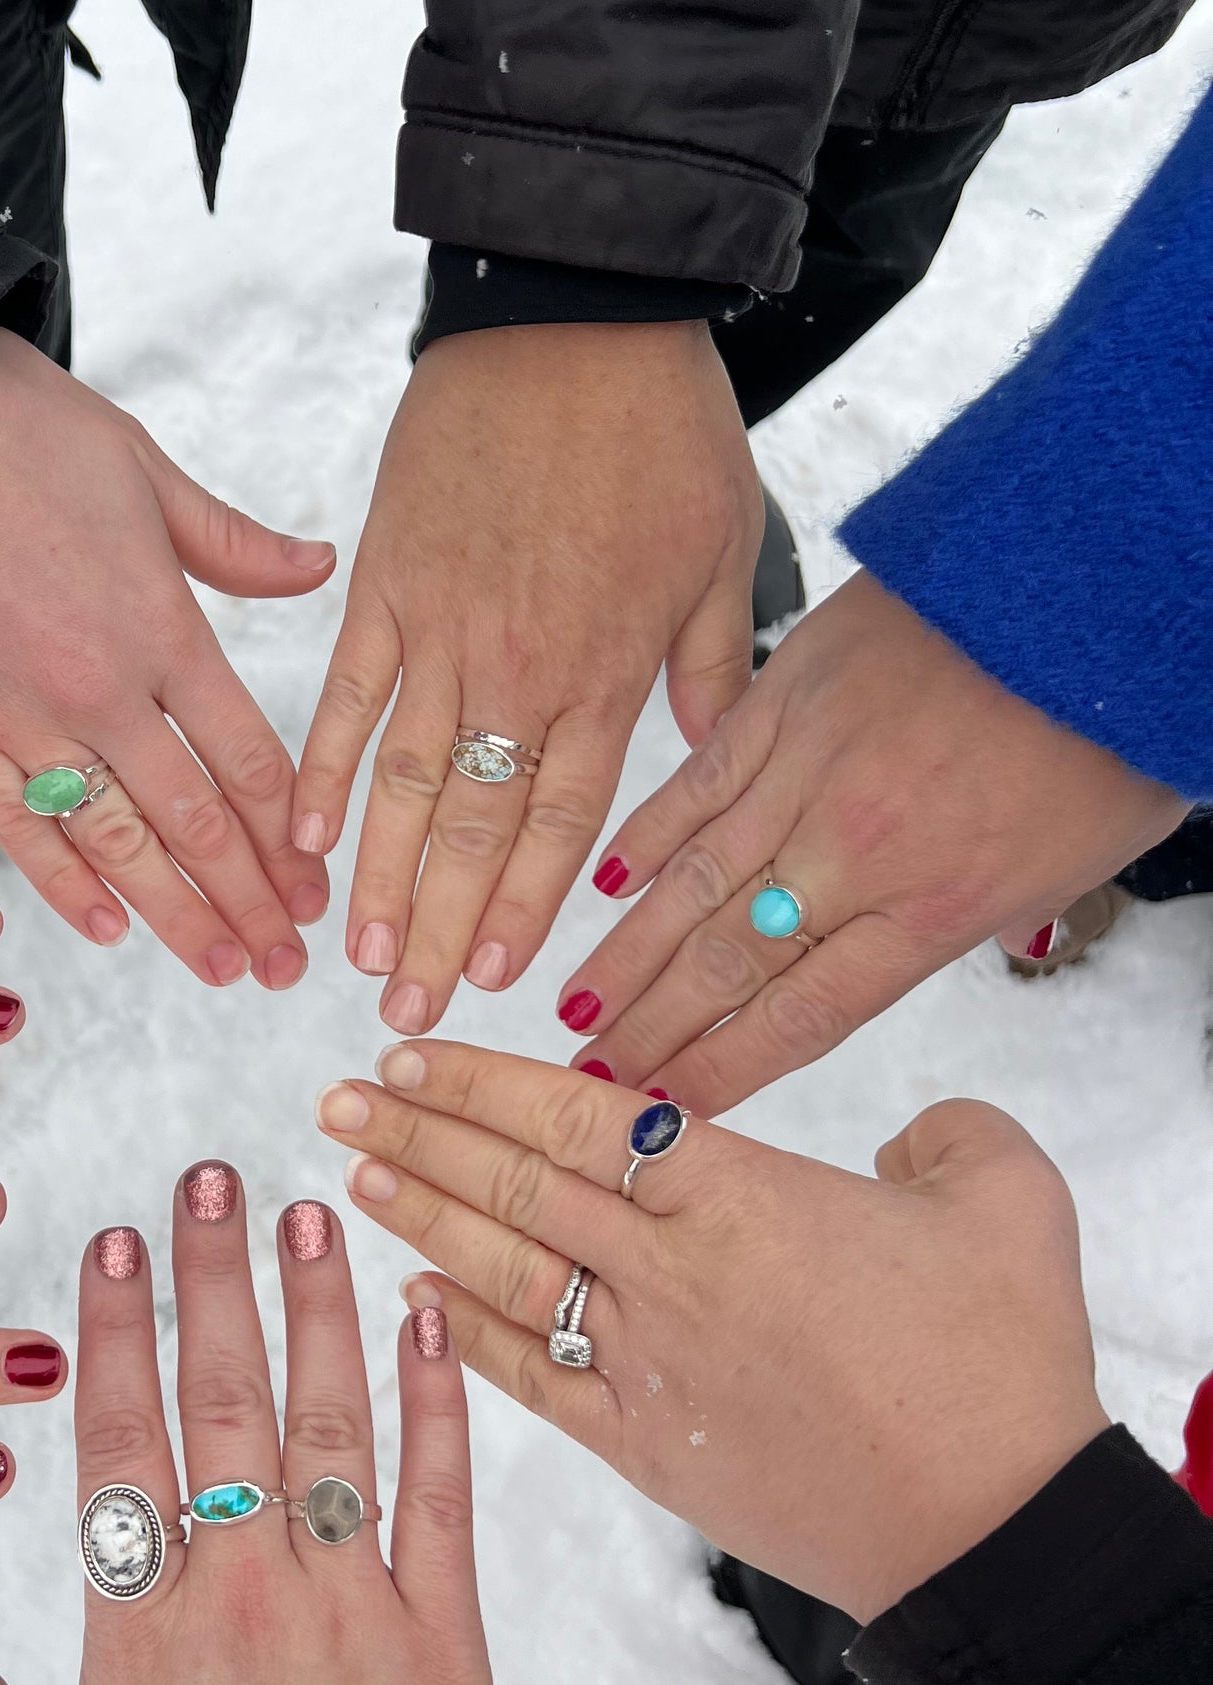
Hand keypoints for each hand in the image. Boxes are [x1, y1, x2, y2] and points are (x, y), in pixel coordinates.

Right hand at [0, 327, 334, 990]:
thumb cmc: (12, 425)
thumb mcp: (144, 468)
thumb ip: (232, 543)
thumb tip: (319, 568)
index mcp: (160, 625)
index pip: (248, 760)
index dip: (289, 838)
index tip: (316, 890)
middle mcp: (98, 689)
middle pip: (194, 821)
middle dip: (248, 901)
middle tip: (287, 965)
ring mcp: (17, 715)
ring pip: (114, 842)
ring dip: (174, 914)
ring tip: (222, 968)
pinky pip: (15, 823)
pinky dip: (63, 881)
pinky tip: (109, 926)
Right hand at [293, 324, 760, 1034]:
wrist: (572, 312)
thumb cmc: (659, 422)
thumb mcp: (723, 548)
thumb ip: (706, 662)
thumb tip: (710, 747)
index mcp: (604, 671)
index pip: (563, 824)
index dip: (529, 911)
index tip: (501, 984)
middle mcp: (518, 671)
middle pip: (475, 830)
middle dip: (445, 930)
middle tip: (412, 1010)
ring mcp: (440, 629)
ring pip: (404, 784)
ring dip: (380, 879)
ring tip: (358, 957)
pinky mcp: (381, 582)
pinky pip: (346, 696)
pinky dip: (322, 769)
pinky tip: (303, 838)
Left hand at [317, 1046, 1108, 1623]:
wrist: (991, 1534)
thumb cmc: (1001, 1365)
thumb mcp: (1007, 1202)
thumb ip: (949, 1132)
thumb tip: (907, 1129)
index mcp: (740, 1194)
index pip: (575, 1115)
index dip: (480, 1082)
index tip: (410, 1055)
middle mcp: (669, 1271)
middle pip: (513, 1185)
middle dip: (414, 1136)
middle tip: (337, 1099)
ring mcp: (646, 1364)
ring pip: (503, 1273)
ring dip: (419, 1221)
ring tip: (353, 1179)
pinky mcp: (643, 1447)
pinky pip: (529, 1378)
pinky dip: (465, 1335)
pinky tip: (415, 1300)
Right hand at [556, 572, 1186, 1111]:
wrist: (1091, 574)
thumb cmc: (1108, 716)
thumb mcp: (1086, 856)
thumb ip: (1016, 909)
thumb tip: (999, 943)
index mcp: (934, 906)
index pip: (803, 1017)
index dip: (723, 1071)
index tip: (667, 1110)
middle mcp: (855, 854)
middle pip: (729, 966)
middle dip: (652, 1033)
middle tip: (589, 1081)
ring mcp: (809, 772)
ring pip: (696, 884)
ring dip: (627, 955)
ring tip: (576, 1009)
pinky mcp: (784, 696)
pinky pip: (698, 782)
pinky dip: (647, 836)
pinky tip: (606, 882)